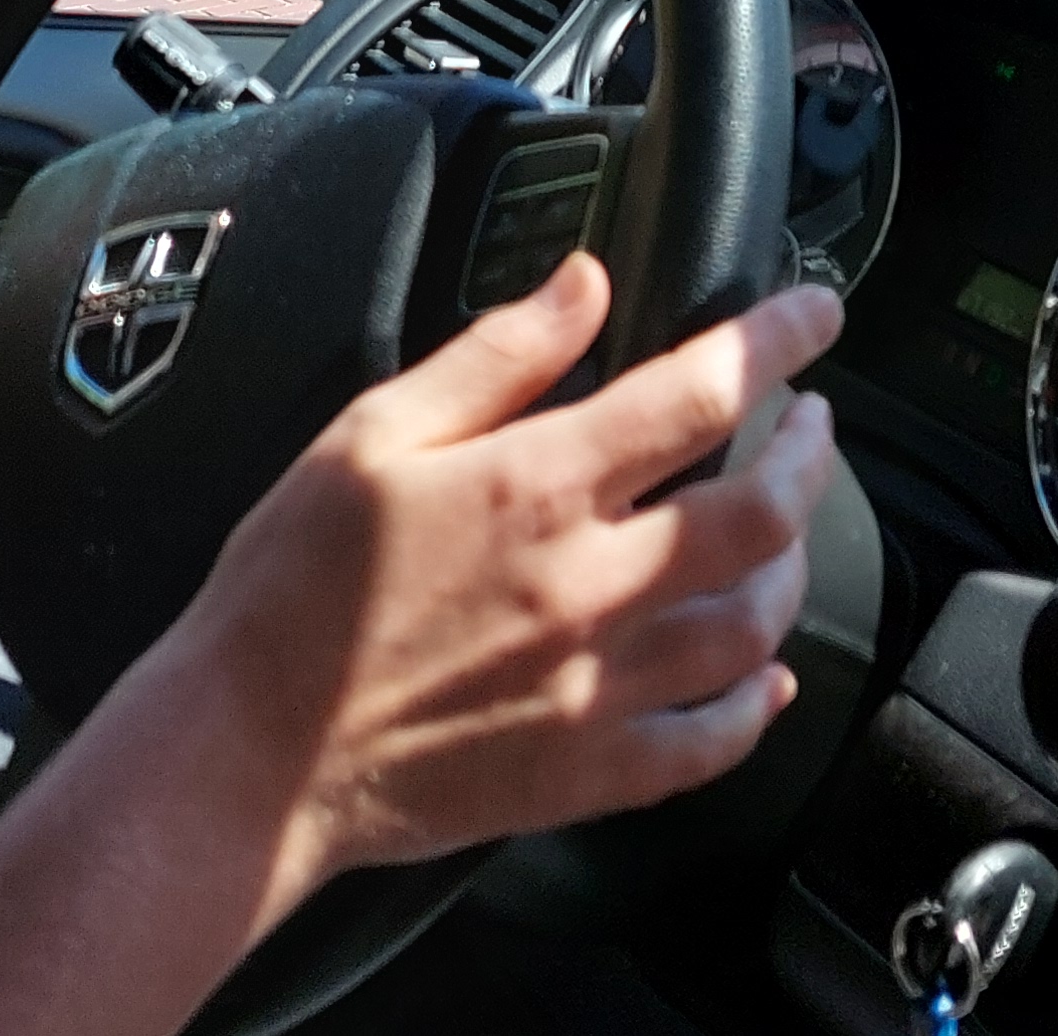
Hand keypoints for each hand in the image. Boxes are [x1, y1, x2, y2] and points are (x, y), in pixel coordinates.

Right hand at [144, 254, 847, 917]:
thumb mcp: (372, 432)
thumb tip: (584, 282)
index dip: (778, 340)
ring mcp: (598, 688)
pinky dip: (753, 705)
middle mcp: (591, 587)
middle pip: (763, 514)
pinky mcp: (587, 776)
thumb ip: (496, 354)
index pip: (704, 391)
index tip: (813, 315)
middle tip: (811, 420)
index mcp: (539, 486)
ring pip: (755, 625)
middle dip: (810, 453)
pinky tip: (762, 678)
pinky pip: (709, 743)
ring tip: (784, 529)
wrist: (244, 755)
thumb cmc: (291, 590)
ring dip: (791, 567)